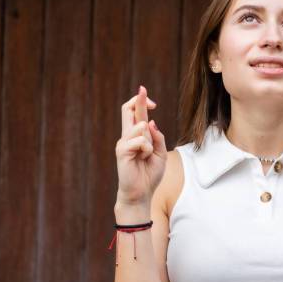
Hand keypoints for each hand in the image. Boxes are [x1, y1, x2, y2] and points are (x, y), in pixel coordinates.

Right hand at [115, 85, 166, 205]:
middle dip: (138, 100)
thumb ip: (158, 138)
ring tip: (147, 155)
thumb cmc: (150, 174)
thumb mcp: (161, 153)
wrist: (141, 193)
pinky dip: (147, 149)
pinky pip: (141, 141)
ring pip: (141, 126)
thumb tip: (151, 122)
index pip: (136, 113)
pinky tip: (143, 159)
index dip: (142, 102)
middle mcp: (127, 136)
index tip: (152, 101)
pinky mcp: (122, 151)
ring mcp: (123, 142)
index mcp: (136, 135)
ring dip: (150, 141)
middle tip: (143, 89)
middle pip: (128, 110)